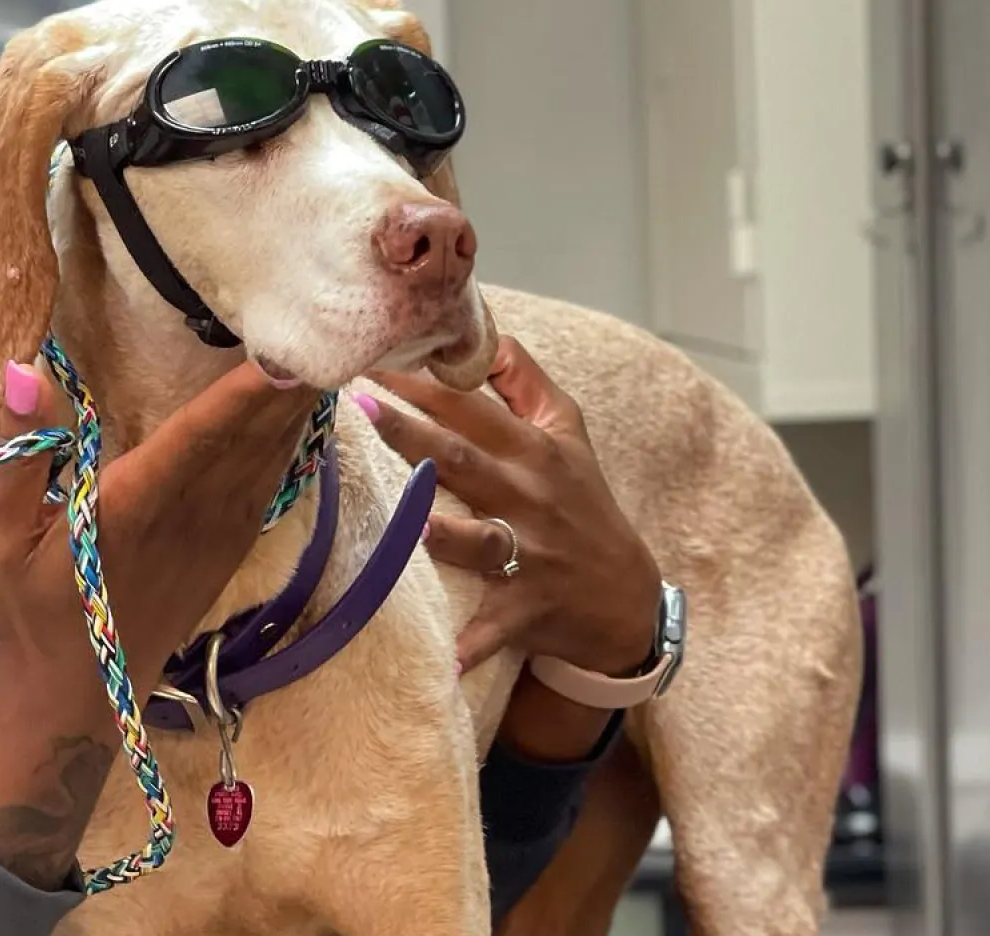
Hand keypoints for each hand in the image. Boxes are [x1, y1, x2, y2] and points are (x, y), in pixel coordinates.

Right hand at [0, 358, 315, 885]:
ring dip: (298, 405)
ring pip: (270, 457)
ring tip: (328, 346)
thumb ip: (18, 453)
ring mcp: (216, 537)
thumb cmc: (28, 611)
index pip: (197, 438)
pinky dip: (292, 440)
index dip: (243, 394)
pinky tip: (307, 407)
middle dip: (289, 381)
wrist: (75, 697)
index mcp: (129, 510)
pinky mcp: (229, 548)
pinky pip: (270, 482)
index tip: (284, 348)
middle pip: (250, 438)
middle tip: (329, 319)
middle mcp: (187, 520)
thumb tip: (24, 371)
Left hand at [360, 336, 661, 676]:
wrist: (625, 595)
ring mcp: (528, 553)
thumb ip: (525, 379)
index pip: (470, 407)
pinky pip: (495, 627)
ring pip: (479, 540)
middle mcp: (528, 496)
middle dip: (413, 434)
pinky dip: (474, 644)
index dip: (424, 380)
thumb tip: (486, 329)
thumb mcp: (569, 432)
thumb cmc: (582, 502)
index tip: (372, 357)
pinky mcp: (527, 606)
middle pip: (462, 460)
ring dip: (442, 535)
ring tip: (404, 527)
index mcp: (532, 449)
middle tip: (363, 407)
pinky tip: (445, 660)